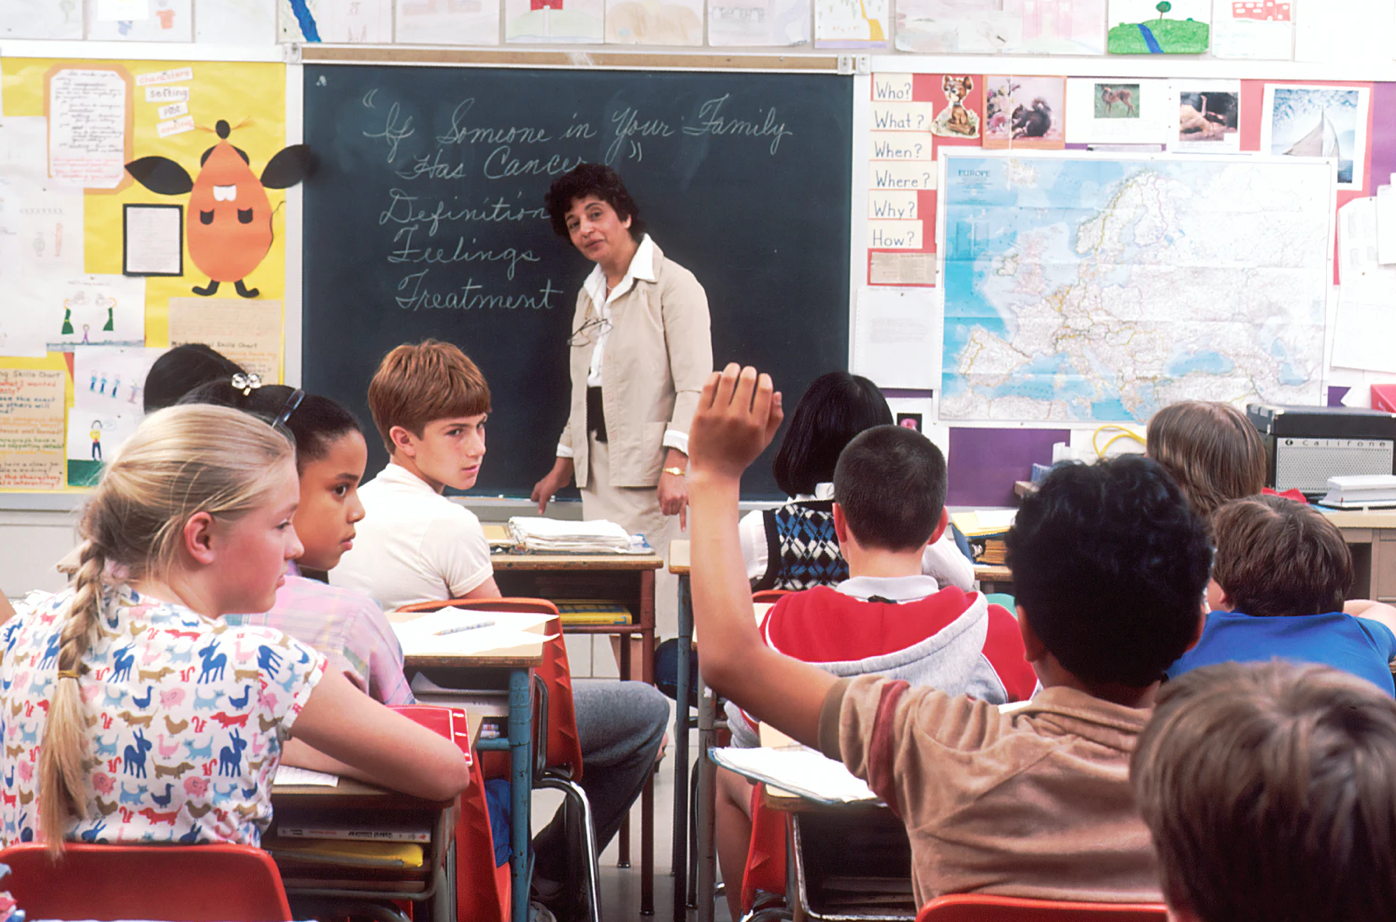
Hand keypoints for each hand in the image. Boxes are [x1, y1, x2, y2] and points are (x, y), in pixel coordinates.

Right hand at [530, 457, 574, 513]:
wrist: (561, 475)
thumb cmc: (552, 481)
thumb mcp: (545, 495)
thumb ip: (542, 503)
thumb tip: (540, 511)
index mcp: (537, 488)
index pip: (532, 498)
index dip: (533, 504)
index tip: (535, 509)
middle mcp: (541, 487)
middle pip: (539, 497)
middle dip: (540, 503)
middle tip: (542, 509)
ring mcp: (548, 487)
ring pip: (545, 496)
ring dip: (546, 501)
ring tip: (547, 506)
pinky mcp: (554, 487)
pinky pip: (552, 494)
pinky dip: (552, 498)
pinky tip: (553, 500)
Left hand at [658, 471, 687, 528]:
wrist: (674, 471)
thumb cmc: (665, 480)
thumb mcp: (659, 491)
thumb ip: (661, 502)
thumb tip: (665, 509)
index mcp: (666, 499)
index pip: (665, 512)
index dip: (665, 512)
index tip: (665, 510)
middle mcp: (675, 500)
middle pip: (673, 513)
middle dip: (671, 512)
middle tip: (671, 507)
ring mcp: (683, 498)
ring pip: (681, 513)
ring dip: (680, 518)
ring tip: (683, 529)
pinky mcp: (688, 496)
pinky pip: (689, 507)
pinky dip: (690, 512)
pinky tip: (693, 520)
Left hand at [688, 364, 782, 481]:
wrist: (715, 472)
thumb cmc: (740, 456)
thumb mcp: (764, 441)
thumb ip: (775, 417)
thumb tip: (777, 393)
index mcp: (756, 424)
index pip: (764, 390)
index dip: (765, 379)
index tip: (762, 378)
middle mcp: (738, 418)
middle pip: (747, 380)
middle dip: (750, 371)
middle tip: (748, 372)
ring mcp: (718, 416)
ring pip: (727, 379)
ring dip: (733, 368)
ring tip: (734, 369)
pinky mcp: (701, 415)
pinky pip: (709, 387)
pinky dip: (715, 376)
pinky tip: (719, 376)